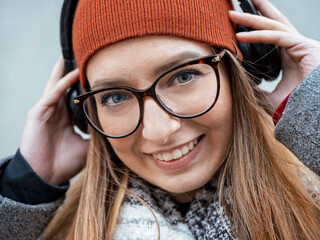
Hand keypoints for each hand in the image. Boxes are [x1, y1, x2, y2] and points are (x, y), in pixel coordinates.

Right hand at [20, 56, 88, 185]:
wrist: (45, 177)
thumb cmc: (64, 163)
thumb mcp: (87, 146)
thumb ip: (97, 134)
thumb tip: (115, 127)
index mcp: (67, 117)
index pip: (77, 95)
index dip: (86, 85)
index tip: (101, 73)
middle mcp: (57, 110)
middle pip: (66, 85)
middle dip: (75, 70)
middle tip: (87, 54)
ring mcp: (47, 109)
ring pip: (58, 83)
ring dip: (67, 69)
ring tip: (78, 52)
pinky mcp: (38, 112)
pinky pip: (53, 93)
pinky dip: (63, 82)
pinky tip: (74, 72)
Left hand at [229, 0, 319, 110]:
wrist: (313, 113)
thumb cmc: (296, 107)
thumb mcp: (271, 97)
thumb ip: (257, 91)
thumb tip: (240, 87)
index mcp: (288, 57)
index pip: (270, 36)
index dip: (254, 28)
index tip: (236, 25)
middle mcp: (295, 47)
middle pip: (273, 23)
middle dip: (256, 11)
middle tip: (238, 3)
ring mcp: (301, 45)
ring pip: (273, 26)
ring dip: (251, 18)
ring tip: (232, 13)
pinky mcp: (305, 46)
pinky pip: (277, 37)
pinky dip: (258, 35)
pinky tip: (240, 35)